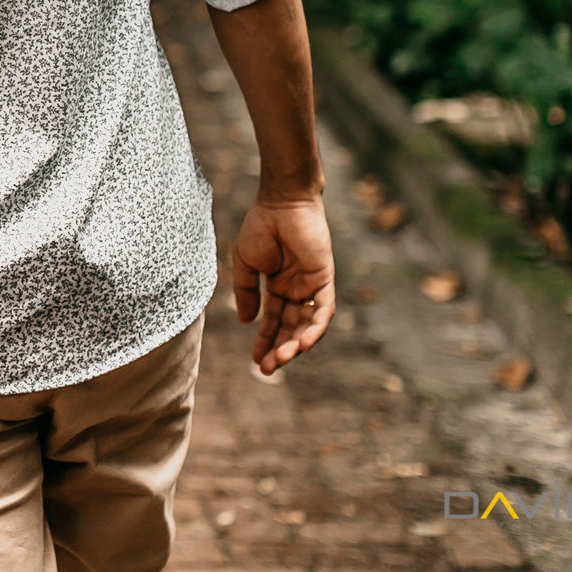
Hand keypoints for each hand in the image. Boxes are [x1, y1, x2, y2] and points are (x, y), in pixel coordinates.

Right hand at [232, 195, 335, 374]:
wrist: (280, 202)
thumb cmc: (260, 227)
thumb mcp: (246, 264)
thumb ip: (246, 292)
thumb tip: (246, 322)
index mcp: (277, 286)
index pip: (273, 321)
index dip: (265, 341)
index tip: (256, 361)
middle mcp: (297, 289)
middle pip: (291, 327)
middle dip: (280, 348)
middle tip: (268, 368)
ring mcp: (312, 285)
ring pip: (308, 324)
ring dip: (296, 344)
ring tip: (282, 360)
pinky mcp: (325, 279)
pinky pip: (323, 310)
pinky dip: (316, 328)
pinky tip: (304, 344)